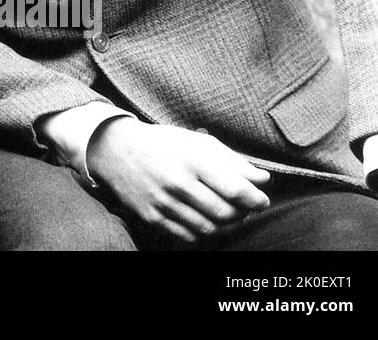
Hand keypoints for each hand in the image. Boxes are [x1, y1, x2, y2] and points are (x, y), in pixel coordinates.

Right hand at [87, 120, 270, 242]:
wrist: (115, 149)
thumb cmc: (163, 143)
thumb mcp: (197, 142)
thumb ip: (232, 160)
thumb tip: (262, 179)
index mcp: (192, 158)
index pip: (236, 189)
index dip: (256, 199)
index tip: (260, 199)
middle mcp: (177, 181)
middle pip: (226, 213)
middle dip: (242, 214)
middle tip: (243, 207)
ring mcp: (163, 202)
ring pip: (209, 228)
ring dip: (225, 225)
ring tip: (225, 213)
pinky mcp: (152, 216)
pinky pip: (189, 236)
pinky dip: (204, 232)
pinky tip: (204, 220)